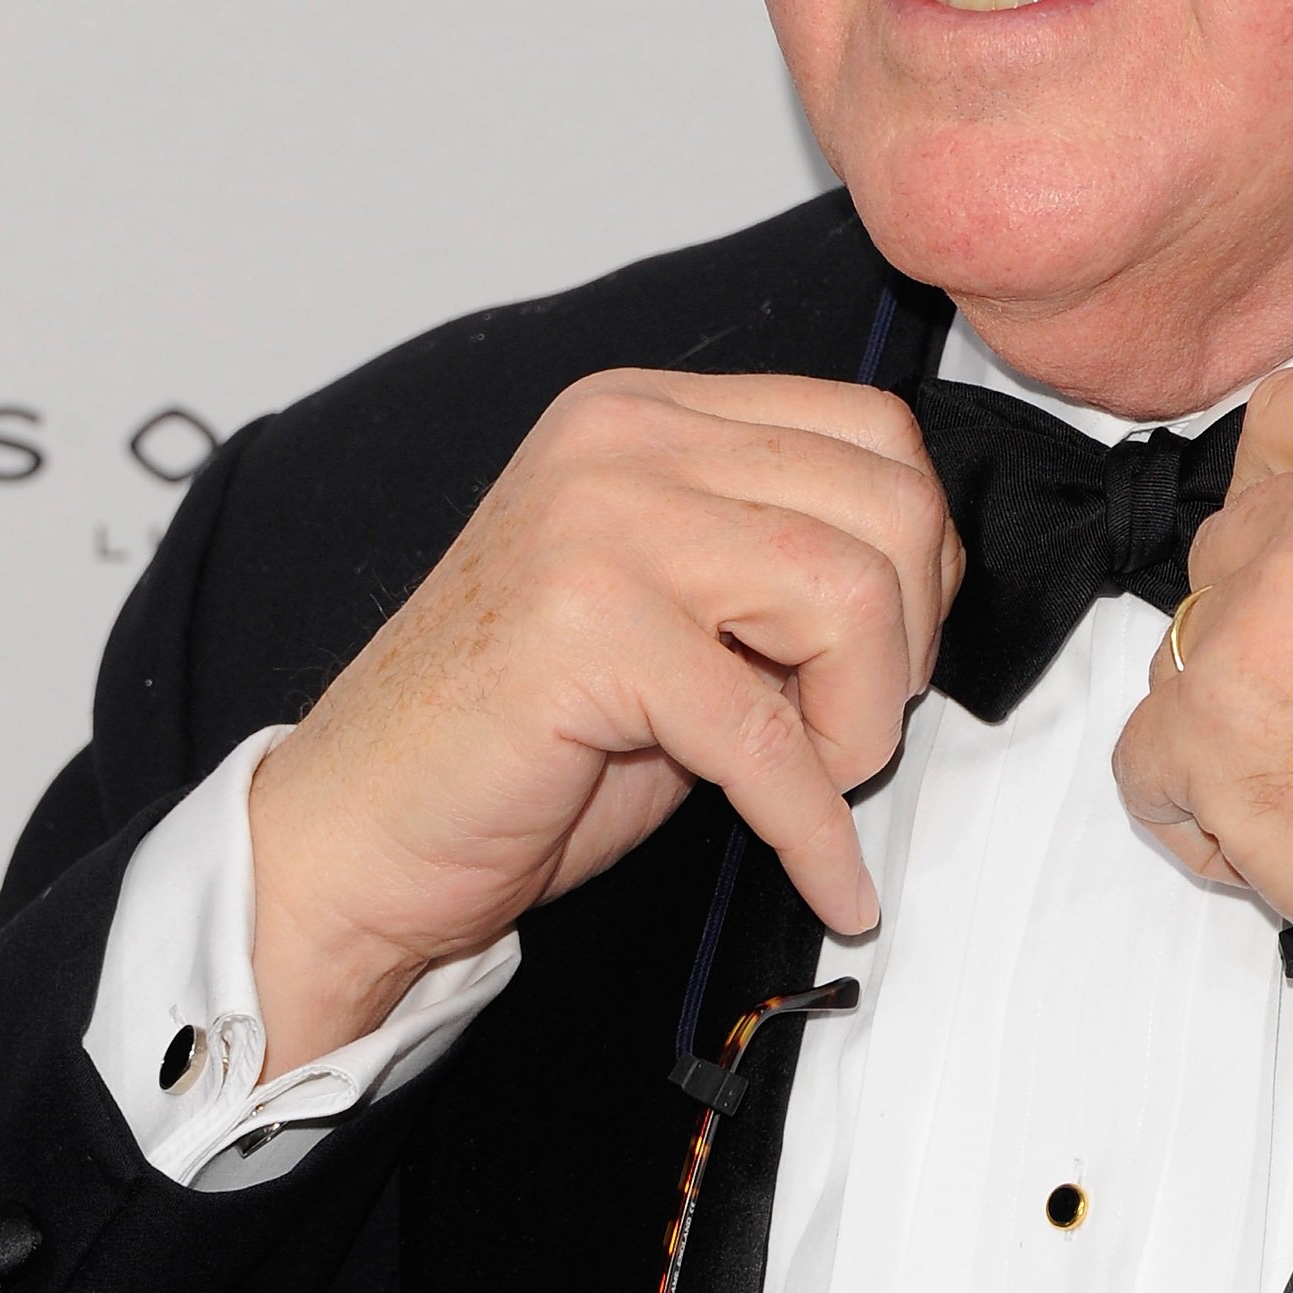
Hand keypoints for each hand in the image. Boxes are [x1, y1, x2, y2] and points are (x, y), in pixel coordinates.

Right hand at [246, 372, 959, 1073]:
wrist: (360, 831)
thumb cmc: (525, 735)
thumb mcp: (674, 602)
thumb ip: (778, 557)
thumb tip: (932, 581)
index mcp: (649, 413)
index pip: (875, 430)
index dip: (920, 558)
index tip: (888, 653)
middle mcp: (625, 439)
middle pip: (889, 504)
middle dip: (906, 642)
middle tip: (846, 729)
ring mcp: (600, 524)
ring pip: (849, 597)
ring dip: (861, 723)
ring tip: (812, 781)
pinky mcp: (586, 635)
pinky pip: (771, 737)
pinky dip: (817, 829)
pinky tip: (827, 880)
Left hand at [1111, 364, 1292, 1089]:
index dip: (1281, 483)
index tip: (1291, 533)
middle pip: (1237, 542)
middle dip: (1272, 624)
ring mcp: (1264, 616)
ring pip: (1189, 646)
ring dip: (1238, 716)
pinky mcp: (1209, 729)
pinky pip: (1146, 756)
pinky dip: (1197, 809)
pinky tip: (1290, 844)